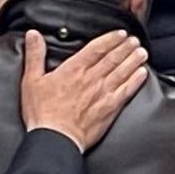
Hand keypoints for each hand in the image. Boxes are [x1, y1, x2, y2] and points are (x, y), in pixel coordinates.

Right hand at [15, 26, 149, 149]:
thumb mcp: (32, 80)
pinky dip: (136, 80)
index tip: (120, 33)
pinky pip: (127, 90)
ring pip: (123, 71)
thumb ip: (35, 55)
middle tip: (134, 40)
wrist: (55, 139)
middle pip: (113, 58)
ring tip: (141, 52)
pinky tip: (142, 74)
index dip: (110, 39)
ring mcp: (103, 93)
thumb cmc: (43, 113)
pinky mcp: (110, 108)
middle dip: (126, 47)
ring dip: (134, 60)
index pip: (97, 48)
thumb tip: (33, 35)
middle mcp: (91, 79)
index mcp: (74, 70)